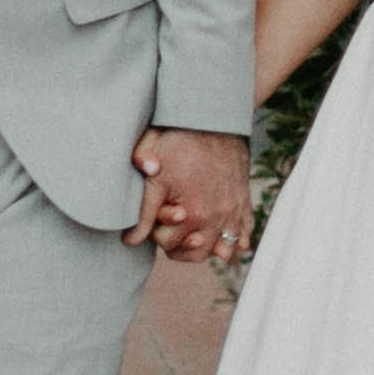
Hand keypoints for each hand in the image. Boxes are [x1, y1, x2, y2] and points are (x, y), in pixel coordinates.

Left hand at [130, 127, 252, 261]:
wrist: (216, 120)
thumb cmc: (180, 142)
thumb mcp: (154, 173)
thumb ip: (142, 210)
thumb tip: (130, 239)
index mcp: (191, 214)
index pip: (166, 243)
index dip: (153, 233)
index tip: (151, 219)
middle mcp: (215, 218)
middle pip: (194, 254)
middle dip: (178, 247)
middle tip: (168, 232)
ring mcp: (232, 211)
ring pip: (221, 250)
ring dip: (206, 247)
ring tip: (191, 237)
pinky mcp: (243, 202)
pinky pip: (244, 233)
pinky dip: (235, 239)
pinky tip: (221, 236)